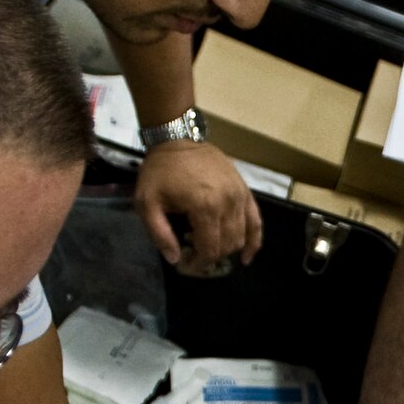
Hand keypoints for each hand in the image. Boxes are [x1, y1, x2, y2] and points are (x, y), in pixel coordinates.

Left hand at [134, 141, 263, 272]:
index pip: (210, 249)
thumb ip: (160, 234)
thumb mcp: (147, 202)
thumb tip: (175, 259)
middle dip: (211, 257)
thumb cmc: (160, 171)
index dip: (199, 263)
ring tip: (211, 251)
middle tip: (194, 256)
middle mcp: (228, 203)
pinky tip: (246, 256)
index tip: (185, 265)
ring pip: (241, 237)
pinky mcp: (245, 191)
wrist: (178, 138)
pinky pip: (256, 222)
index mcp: (204, 207)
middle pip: (227, 245)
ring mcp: (240, 196)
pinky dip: (253, 242)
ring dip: (227, 250)